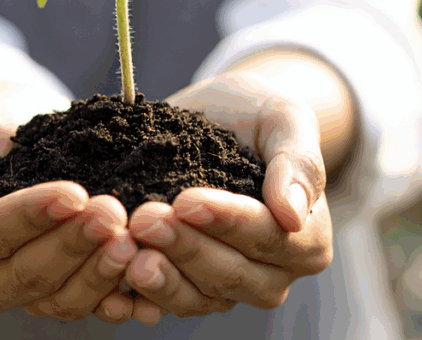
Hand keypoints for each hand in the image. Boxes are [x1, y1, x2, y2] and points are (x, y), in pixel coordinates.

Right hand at [0, 81, 138, 321]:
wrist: (12, 136)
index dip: (33, 216)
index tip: (74, 193)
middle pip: (29, 272)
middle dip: (75, 243)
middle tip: (113, 213)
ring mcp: (25, 295)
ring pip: (62, 298)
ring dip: (100, 272)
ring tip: (131, 239)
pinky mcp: (63, 294)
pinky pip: (92, 305)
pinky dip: (122, 296)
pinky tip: (148, 273)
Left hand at [123, 68, 337, 316]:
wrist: (218, 118)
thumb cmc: (257, 115)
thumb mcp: (284, 119)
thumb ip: (298, 162)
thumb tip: (293, 216)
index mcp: (307, 239)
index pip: (269, 238)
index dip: (227, 222)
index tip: (187, 200)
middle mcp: (272, 274)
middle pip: (231, 274)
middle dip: (185, 248)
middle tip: (144, 219)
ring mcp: (227, 288)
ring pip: (197, 298)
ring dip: (159, 278)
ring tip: (126, 250)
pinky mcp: (187, 289)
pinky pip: (164, 305)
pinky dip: (139, 298)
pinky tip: (114, 282)